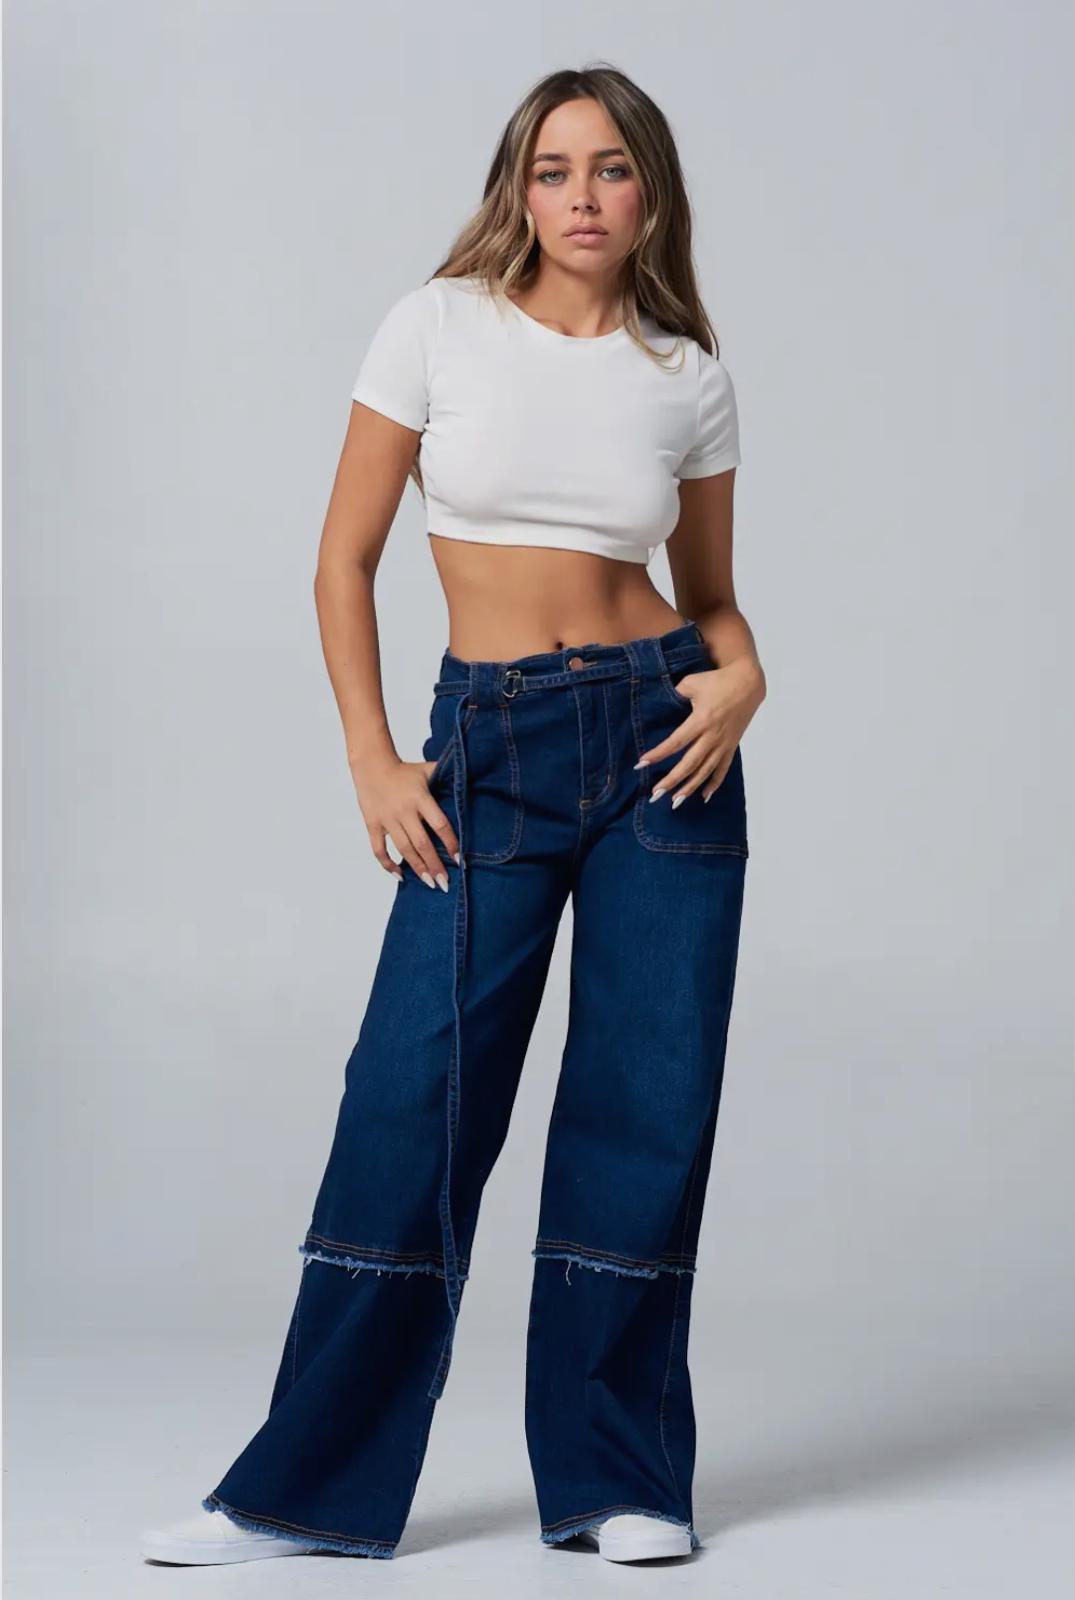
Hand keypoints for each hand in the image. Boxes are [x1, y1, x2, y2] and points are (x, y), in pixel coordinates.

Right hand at [351, 754, 460, 887]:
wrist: (371, 764)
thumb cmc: (405, 771)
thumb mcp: (428, 770)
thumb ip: (448, 775)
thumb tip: (472, 777)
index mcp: (420, 797)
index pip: (439, 824)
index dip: (450, 843)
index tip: (460, 860)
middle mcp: (404, 810)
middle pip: (422, 843)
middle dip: (434, 865)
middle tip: (445, 883)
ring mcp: (387, 819)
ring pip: (403, 849)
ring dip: (417, 868)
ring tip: (430, 883)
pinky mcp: (373, 824)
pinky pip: (379, 849)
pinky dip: (387, 865)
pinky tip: (400, 876)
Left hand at [636, 660, 765, 804]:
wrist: (748, 683)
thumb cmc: (717, 681)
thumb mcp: (692, 683)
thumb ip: (675, 695)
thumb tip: (660, 705)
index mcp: (701, 720)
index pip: (676, 742)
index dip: (658, 754)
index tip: (641, 764)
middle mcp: (712, 736)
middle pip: (689, 763)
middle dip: (672, 780)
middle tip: (656, 795)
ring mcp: (723, 743)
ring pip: (705, 771)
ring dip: (690, 787)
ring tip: (675, 802)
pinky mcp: (732, 746)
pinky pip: (723, 769)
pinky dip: (714, 783)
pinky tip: (704, 796)